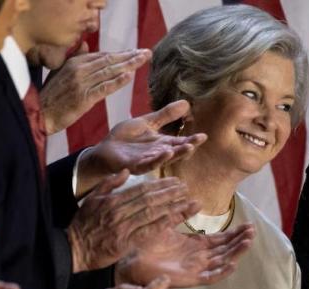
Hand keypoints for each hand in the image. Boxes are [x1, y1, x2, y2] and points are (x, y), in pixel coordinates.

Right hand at [41, 47, 151, 133]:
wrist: (40, 114)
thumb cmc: (50, 97)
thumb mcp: (60, 72)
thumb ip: (74, 58)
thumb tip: (86, 44)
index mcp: (74, 63)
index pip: (102, 55)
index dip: (120, 54)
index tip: (135, 52)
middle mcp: (79, 70)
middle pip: (109, 60)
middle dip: (129, 56)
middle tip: (147, 53)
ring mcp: (82, 83)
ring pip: (109, 71)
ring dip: (129, 65)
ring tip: (144, 60)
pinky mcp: (84, 98)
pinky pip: (104, 87)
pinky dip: (117, 81)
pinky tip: (129, 76)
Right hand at [67, 170, 200, 272]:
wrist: (73, 249)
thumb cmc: (82, 224)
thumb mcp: (92, 198)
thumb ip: (109, 183)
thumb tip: (126, 172)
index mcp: (112, 200)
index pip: (141, 189)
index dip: (160, 185)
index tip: (174, 181)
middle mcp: (119, 212)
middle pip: (150, 199)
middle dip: (170, 193)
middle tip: (185, 188)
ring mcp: (123, 227)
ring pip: (152, 214)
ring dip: (171, 207)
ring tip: (187, 201)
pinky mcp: (125, 243)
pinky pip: (148, 231)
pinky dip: (163, 224)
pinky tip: (176, 219)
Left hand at [76, 100, 206, 197]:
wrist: (105, 148)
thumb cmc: (125, 138)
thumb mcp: (147, 122)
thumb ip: (165, 115)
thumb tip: (186, 103)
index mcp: (160, 143)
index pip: (179, 142)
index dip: (191, 140)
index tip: (203, 135)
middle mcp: (156, 153)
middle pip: (175, 151)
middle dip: (187, 147)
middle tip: (199, 140)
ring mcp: (146, 160)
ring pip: (164, 159)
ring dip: (176, 154)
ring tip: (188, 147)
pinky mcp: (134, 165)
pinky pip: (147, 164)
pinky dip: (157, 159)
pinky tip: (166, 153)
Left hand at [116, 224, 255, 287]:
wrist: (129, 260)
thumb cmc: (145, 244)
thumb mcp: (166, 223)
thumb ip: (181, 213)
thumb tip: (197, 201)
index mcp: (193, 245)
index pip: (220, 240)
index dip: (234, 233)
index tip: (249, 225)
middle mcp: (197, 258)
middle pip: (225, 250)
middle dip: (239, 241)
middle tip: (253, 231)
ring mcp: (195, 269)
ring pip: (222, 261)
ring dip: (235, 253)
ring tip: (247, 242)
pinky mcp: (189, 279)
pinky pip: (209, 277)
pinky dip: (221, 272)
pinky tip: (232, 263)